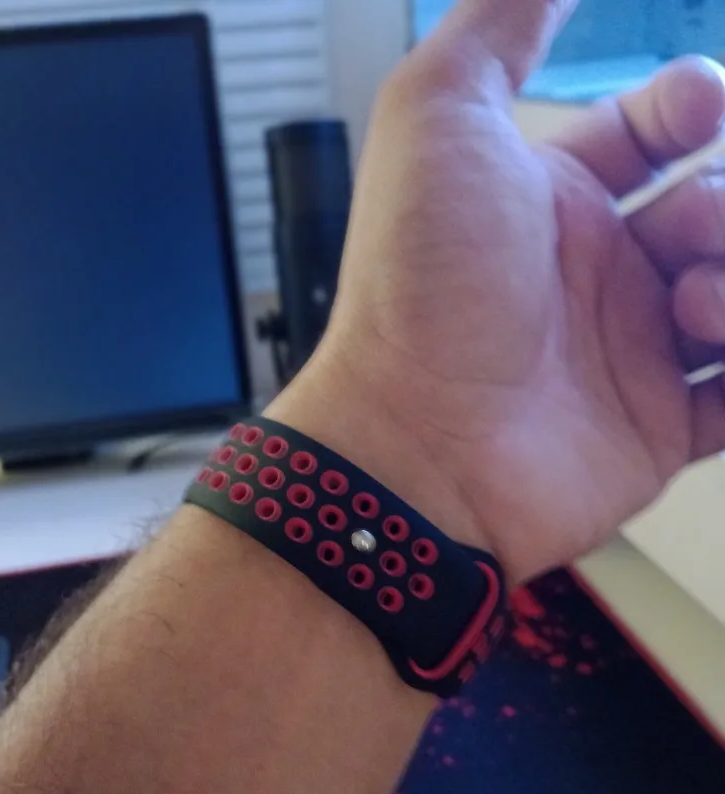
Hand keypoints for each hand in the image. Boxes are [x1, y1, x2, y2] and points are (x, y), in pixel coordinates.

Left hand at [270, 0, 724, 585]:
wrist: (414, 437)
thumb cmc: (418, 283)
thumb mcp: (438, 114)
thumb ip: (500, 24)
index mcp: (553, 197)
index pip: (656, 129)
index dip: (693, 103)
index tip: (697, 106)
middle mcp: (594, 272)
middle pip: (716, 205)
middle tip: (684, 228)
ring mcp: (628, 351)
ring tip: (693, 303)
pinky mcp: (655, 429)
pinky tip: (716, 340)